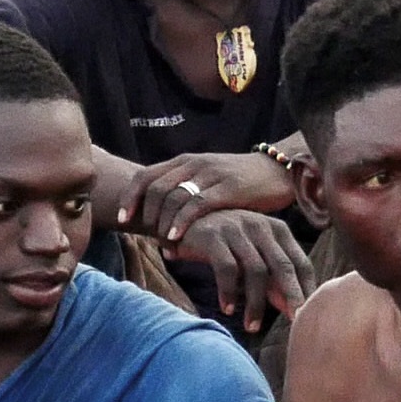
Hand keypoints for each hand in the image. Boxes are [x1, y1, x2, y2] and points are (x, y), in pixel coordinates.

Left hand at [121, 151, 295, 245]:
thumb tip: (162, 227)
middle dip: (142, 212)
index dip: (129, 197)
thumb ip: (186, 196)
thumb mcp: (208, 183)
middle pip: (154, 187)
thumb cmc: (241, 184)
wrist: (278, 171)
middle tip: (141, 232)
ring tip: (159, 240)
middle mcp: (194, 164)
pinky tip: (174, 238)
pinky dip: (181, 222)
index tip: (122, 219)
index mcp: (185, 161)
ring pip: (173, 196)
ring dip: (161, 221)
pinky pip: (197, 205)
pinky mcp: (228, 188)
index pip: (146, 176)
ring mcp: (211, 175)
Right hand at [174, 208, 315, 331]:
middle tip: (296, 321)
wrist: (181, 222)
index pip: (300, 262)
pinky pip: (227, 269)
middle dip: (291, 296)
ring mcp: (237, 229)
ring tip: (252, 327)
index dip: (306, 289)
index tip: (309, 314)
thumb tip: (295, 309)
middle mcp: (260, 225)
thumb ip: (274, 279)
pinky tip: (228, 309)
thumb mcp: (253, 257)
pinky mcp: (213, 235)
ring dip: (255, 303)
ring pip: (256, 271)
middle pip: (283, 265)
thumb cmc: (224, 244)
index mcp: (277, 229)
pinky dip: (229, 292)